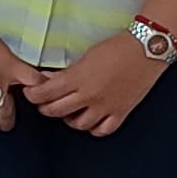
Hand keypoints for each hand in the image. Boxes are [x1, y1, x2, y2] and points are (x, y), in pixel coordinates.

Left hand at [26, 30, 163, 136]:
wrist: (146, 50)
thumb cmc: (117, 47)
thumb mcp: (86, 56)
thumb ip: (68, 72)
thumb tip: (51, 79)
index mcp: (78, 78)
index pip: (46, 93)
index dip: (33, 95)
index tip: (30, 92)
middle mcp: (90, 96)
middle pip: (57, 111)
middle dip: (45, 107)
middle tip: (43, 102)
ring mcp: (105, 107)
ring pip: (78, 124)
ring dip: (68, 119)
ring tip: (68, 110)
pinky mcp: (121, 112)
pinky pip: (102, 130)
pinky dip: (93, 128)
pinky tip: (90, 119)